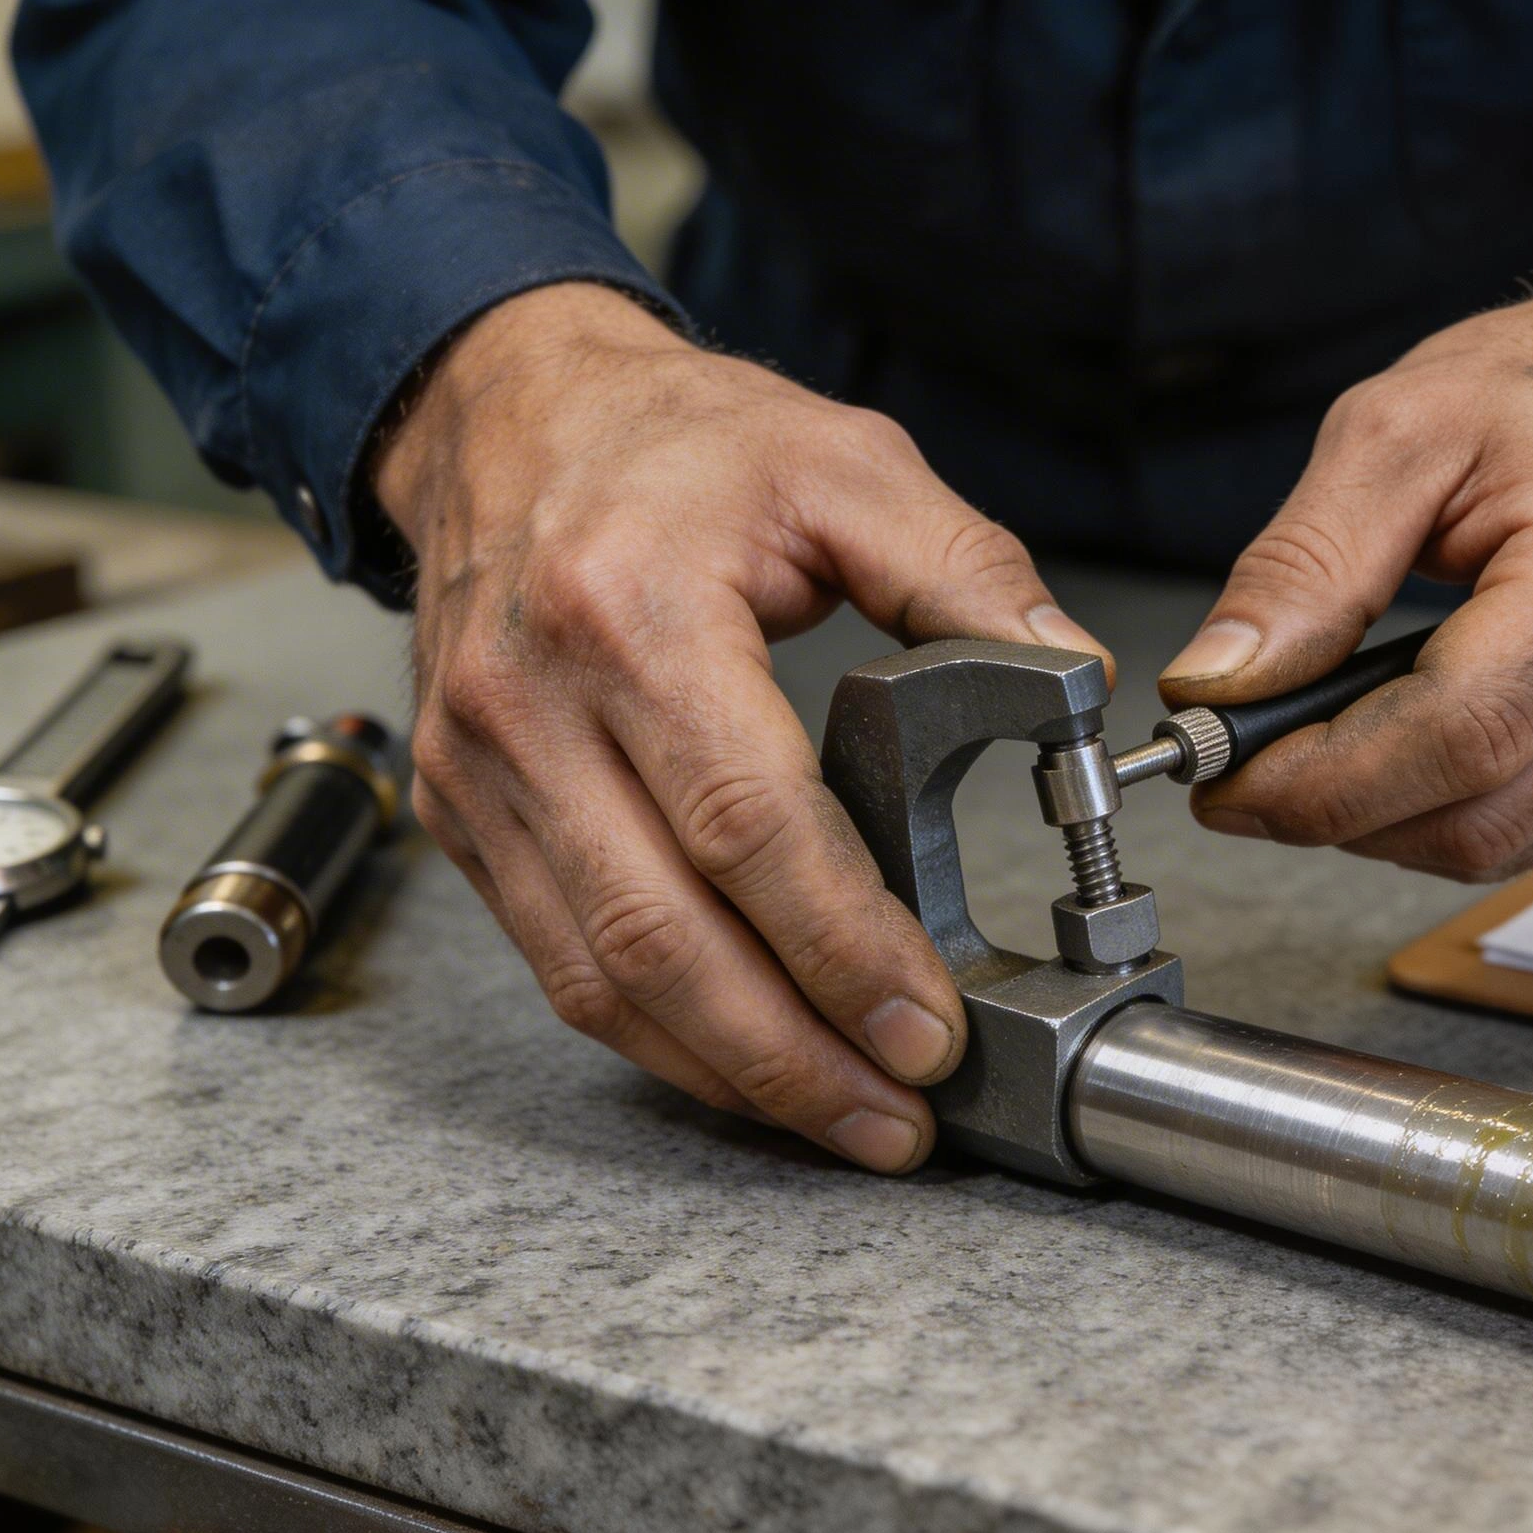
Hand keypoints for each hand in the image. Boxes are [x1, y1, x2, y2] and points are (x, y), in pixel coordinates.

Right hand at [378, 282, 1106, 1170]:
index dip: (842, 945)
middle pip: (660, 934)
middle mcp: (530, 705)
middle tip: (897, 1116)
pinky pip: (555, 960)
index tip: (929, 1025)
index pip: (742, 821)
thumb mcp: (842, 459)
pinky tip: (744, 1063)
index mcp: (628, 608)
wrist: (503, 413)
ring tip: (841, 1119)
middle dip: (791, 1053)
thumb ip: (965, 570)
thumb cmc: (672, 439)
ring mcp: (477, 771)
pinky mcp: (458, 813)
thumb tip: (1074, 678)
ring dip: (724, 1071)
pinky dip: (653, 1034)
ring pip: (596, 976)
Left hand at [1160, 256, 1532, 879]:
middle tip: (1244, 769)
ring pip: (1503, 847)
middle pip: (1477, 815)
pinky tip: (1407, 750)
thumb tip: (1214, 685)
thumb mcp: (1394, 431)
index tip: (1221, 779)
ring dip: (1385, 822)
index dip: (1323, 782)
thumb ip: (1299, 566)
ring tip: (1318, 750)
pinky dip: (1450, 812)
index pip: (1458, 735)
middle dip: (1334, 811)